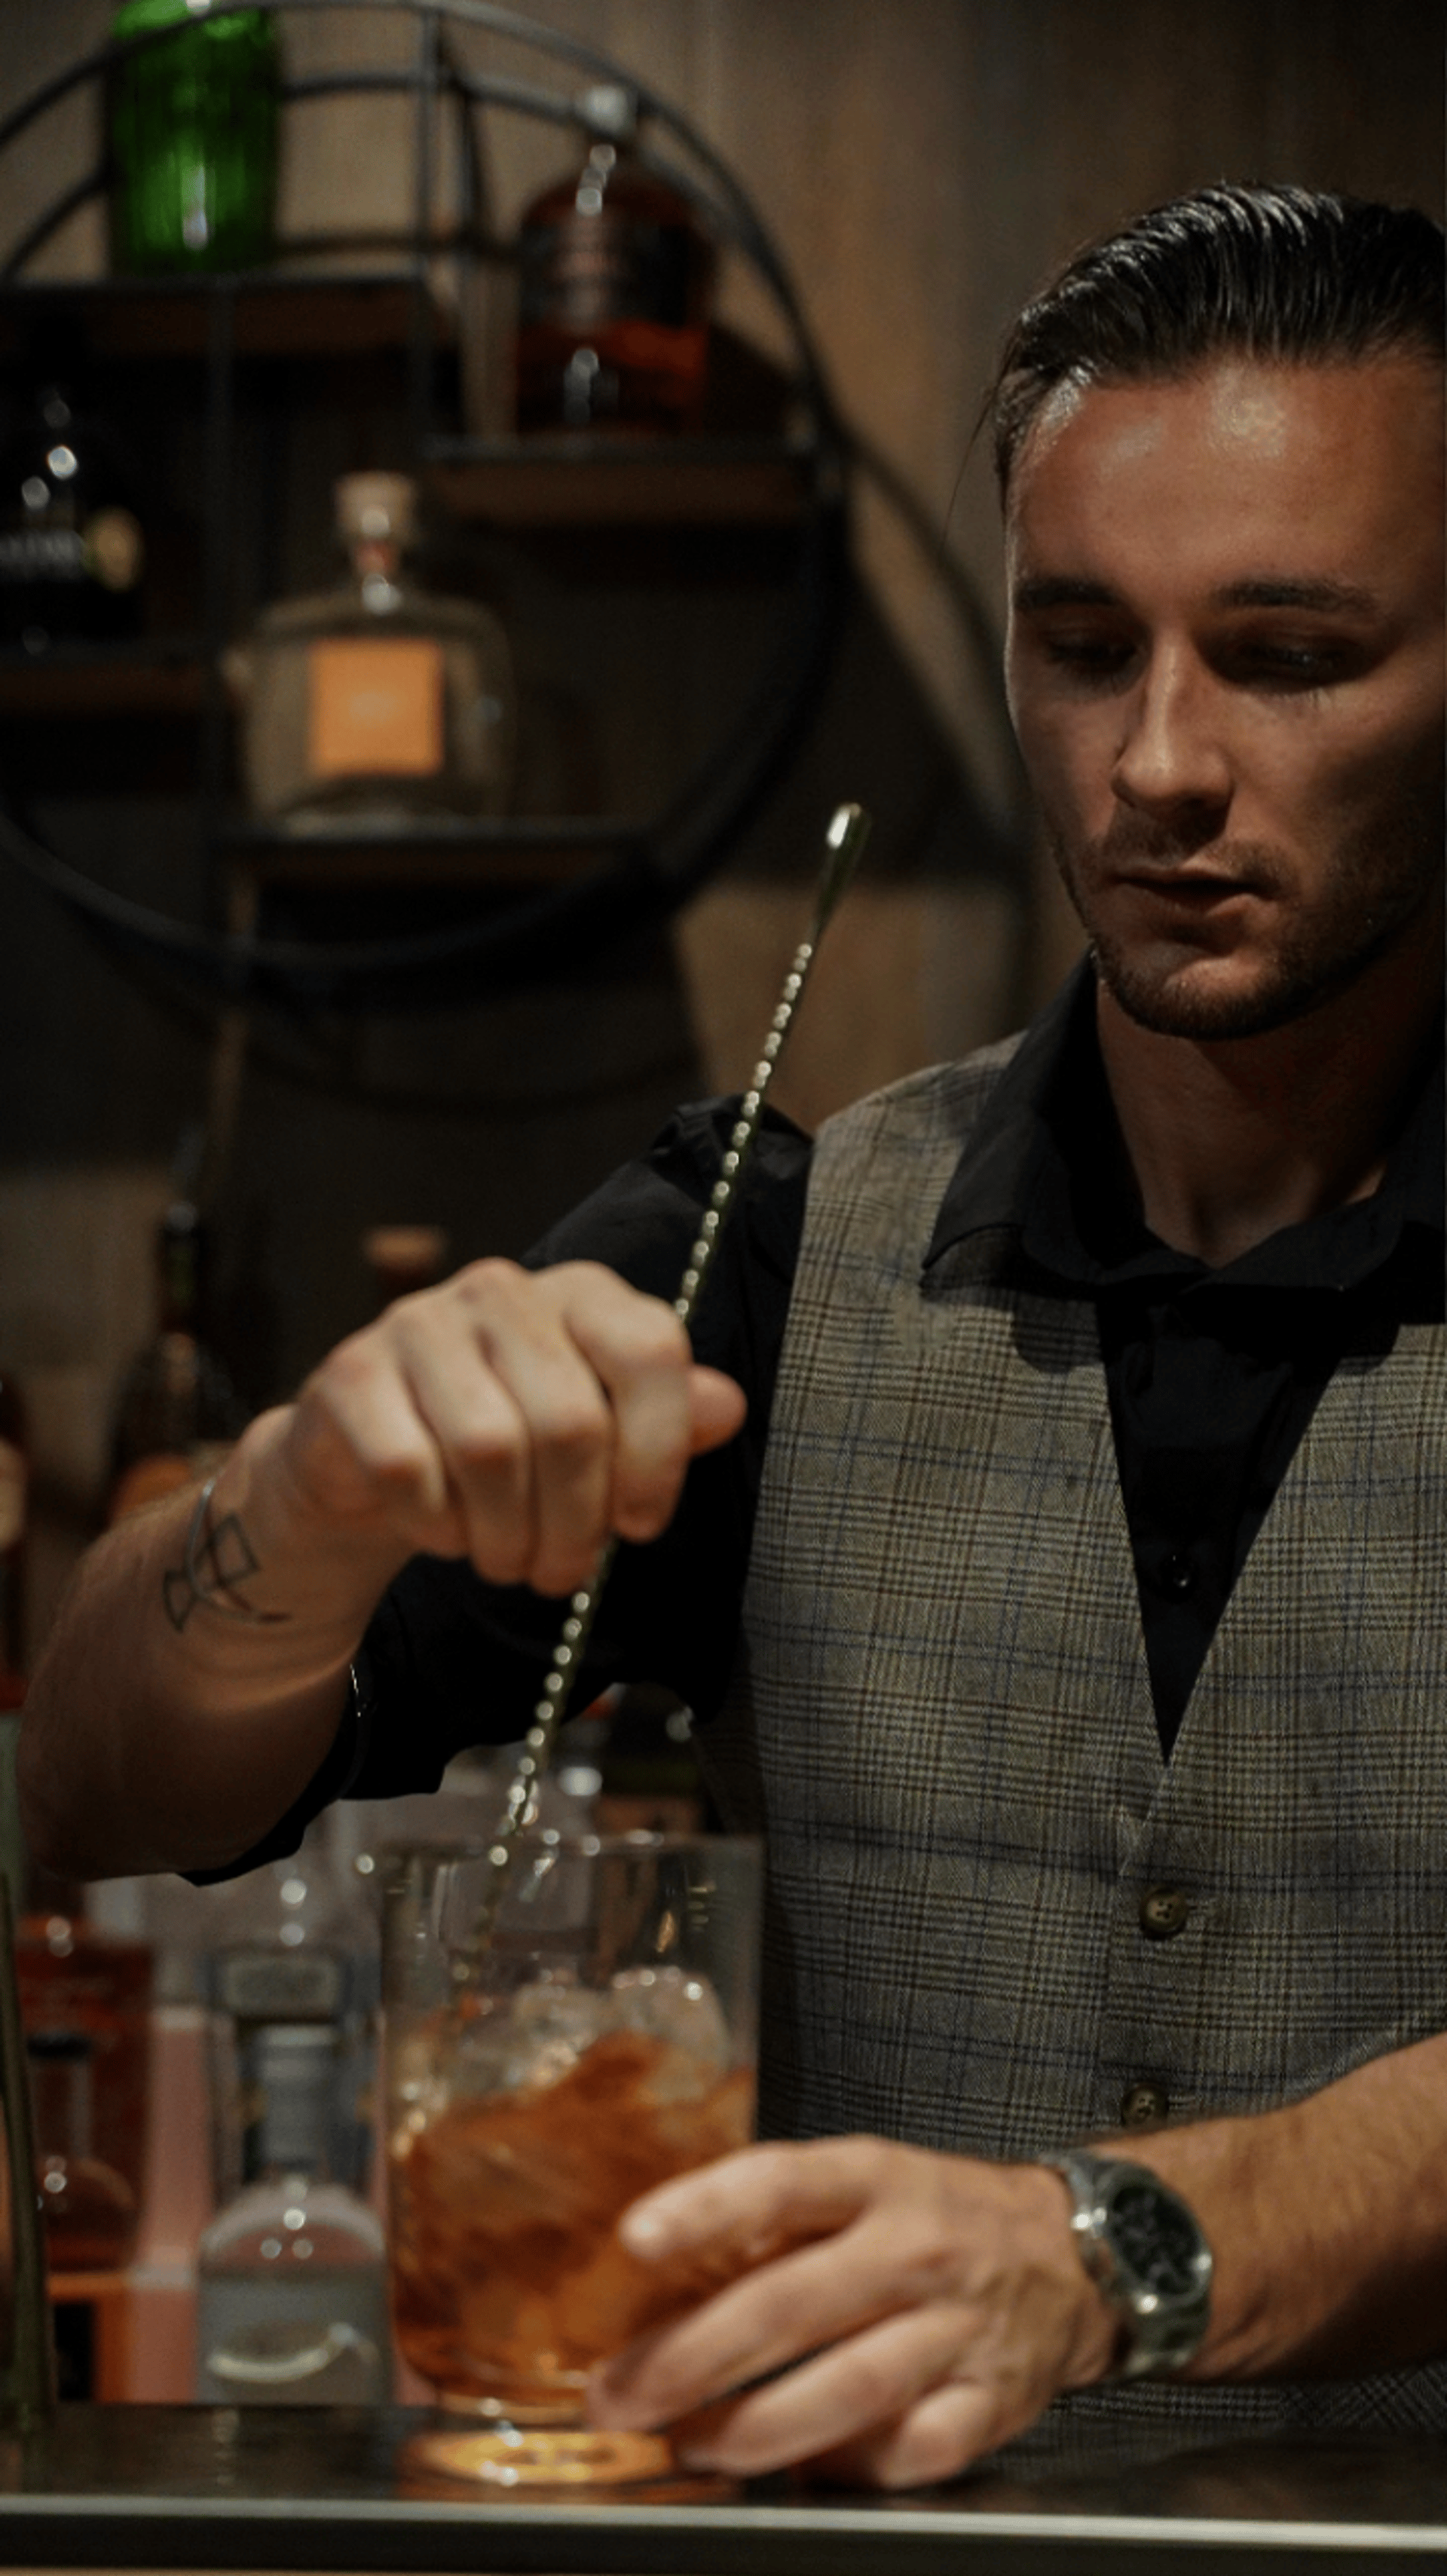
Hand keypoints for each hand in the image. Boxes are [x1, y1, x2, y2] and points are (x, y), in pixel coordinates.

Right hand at [271, 1258, 745, 1595]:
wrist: (373, 1463)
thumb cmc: (508, 1450)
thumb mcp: (598, 1437)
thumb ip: (664, 1420)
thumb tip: (725, 1406)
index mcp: (580, 1295)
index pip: (649, 1350)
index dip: (658, 1453)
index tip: (641, 1524)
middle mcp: (502, 1290)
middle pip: (571, 1421)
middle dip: (574, 1526)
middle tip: (561, 1575)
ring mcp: (419, 1323)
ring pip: (490, 1449)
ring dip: (505, 1537)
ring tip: (507, 1561)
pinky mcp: (352, 1372)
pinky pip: (407, 1468)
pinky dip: (434, 1524)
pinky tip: (444, 1530)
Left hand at [588, 2137, 1118, 2487]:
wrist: (1076, 2253)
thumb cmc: (940, 2216)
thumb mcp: (866, 2182)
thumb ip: (780, 2222)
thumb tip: (669, 2274)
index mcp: (877, 2179)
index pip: (782, 2181)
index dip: (706, 2206)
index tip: (634, 2237)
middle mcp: (917, 2248)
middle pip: (795, 2303)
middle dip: (694, 2356)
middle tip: (619, 2394)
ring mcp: (958, 2328)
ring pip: (849, 2387)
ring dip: (755, 2427)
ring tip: (690, 2443)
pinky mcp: (992, 2402)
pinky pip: (912, 2449)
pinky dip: (849, 2467)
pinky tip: (797, 2472)